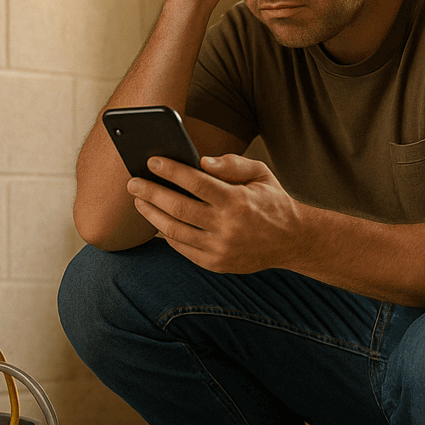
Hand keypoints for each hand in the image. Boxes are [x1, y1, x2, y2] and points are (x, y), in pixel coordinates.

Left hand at [127, 153, 305, 274]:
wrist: (292, 241)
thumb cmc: (271, 201)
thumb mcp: (261, 173)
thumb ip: (232, 163)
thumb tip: (201, 160)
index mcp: (238, 201)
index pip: (196, 182)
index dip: (171, 171)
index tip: (151, 161)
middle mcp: (227, 227)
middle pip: (178, 208)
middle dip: (151, 193)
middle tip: (132, 182)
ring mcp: (220, 249)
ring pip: (175, 230)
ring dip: (152, 214)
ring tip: (139, 200)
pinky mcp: (215, 264)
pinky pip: (182, 248)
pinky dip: (166, 233)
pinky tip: (158, 219)